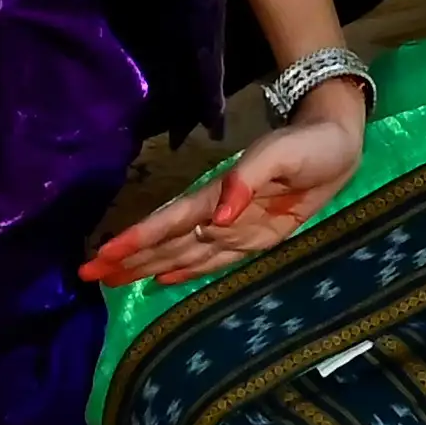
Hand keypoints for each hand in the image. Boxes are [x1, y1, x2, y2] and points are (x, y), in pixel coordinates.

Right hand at [79, 98, 363, 290]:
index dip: (137, 239)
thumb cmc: (308, 145)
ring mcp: (232, 228)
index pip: (169, 222)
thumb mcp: (280, 156)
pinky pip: (212, 260)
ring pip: (181, 253)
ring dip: (147, 267)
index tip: (103, 254)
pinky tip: (161, 281)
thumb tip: (215, 217)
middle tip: (87, 274)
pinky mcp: (253, 240)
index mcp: (217, 194)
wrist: (337, 143)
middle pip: (165, 242)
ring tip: (112, 281)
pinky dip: (184, 272)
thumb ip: (246, 181)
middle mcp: (217, 215)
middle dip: (128, 258)